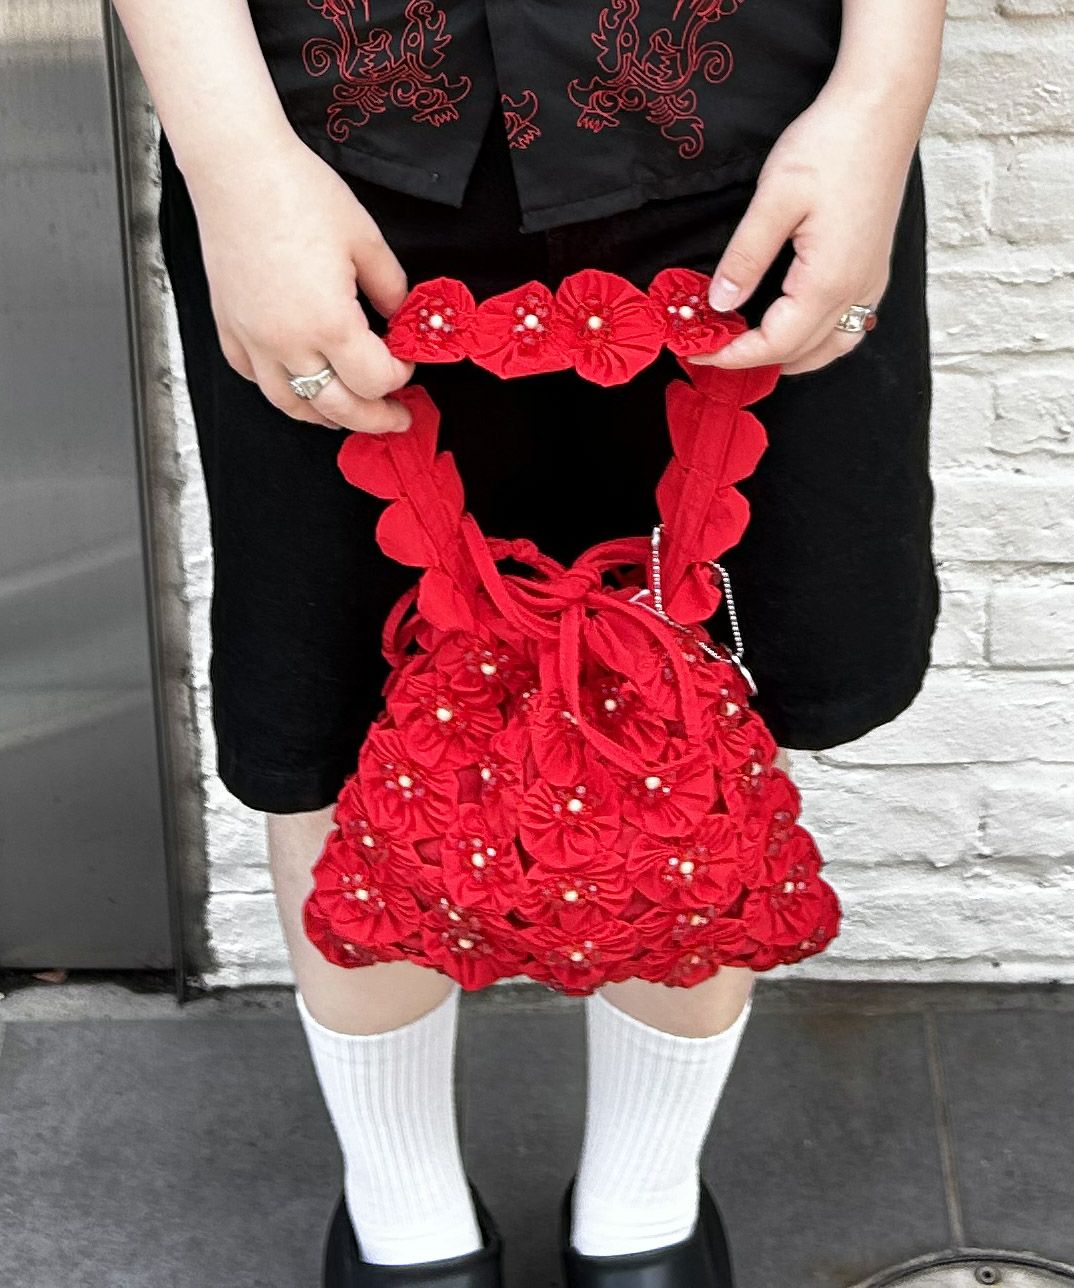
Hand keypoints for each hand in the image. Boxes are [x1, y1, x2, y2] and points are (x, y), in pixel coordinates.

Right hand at [184, 130, 413, 432]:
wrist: (237, 169)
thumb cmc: (299, 194)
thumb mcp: (366, 240)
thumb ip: (391, 288)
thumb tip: (401, 316)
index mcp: (329, 323)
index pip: (374, 379)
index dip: (400, 376)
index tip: (407, 363)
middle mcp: (288, 343)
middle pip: (338, 408)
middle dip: (374, 418)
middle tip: (396, 419)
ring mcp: (253, 340)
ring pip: (291, 405)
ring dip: (326, 417)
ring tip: (349, 414)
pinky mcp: (229, 328)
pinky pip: (255, 378)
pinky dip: (282, 390)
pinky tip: (300, 384)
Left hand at [690, 85, 921, 375]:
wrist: (882, 108)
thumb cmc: (830, 145)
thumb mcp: (774, 200)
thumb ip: (746, 257)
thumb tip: (720, 303)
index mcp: (829, 281)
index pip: (775, 343)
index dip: (732, 355)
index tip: (696, 351)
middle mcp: (856, 291)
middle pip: (801, 352)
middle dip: (754, 360)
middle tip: (710, 350)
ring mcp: (871, 282)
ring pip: (831, 347)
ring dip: (789, 357)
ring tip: (748, 348)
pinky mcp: (874, 268)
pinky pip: (848, 326)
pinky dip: (816, 339)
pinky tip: (791, 326)